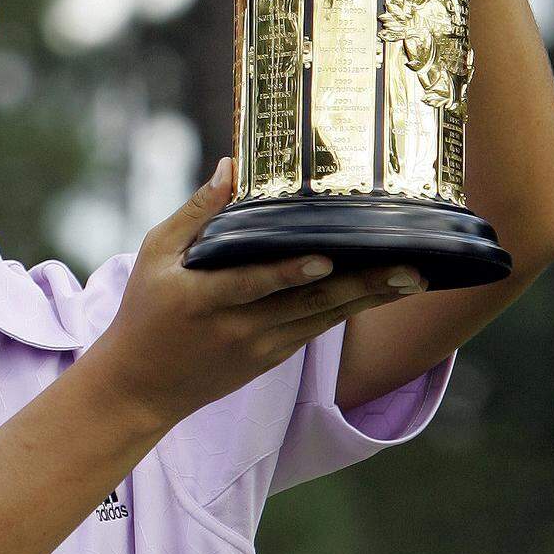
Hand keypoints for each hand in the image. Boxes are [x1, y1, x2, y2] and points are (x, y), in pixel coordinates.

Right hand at [94, 156, 426, 432]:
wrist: (141, 387)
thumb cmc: (145, 308)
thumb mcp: (154, 253)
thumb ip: (196, 212)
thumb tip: (230, 166)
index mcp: (203, 298)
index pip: (253, 284)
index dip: (289, 272)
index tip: (326, 257)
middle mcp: (239, 327)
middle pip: (307, 304)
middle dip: (361, 286)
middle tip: (408, 268)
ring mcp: (260, 348)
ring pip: (322, 319)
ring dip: (368, 300)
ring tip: (412, 279)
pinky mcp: (271, 359)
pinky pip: (315, 330)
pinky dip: (348, 310)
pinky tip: (380, 294)